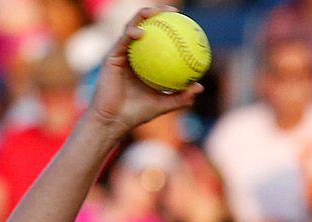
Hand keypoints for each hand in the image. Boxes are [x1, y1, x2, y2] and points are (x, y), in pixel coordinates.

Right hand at [86, 7, 202, 135]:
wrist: (114, 121)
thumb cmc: (137, 114)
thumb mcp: (164, 104)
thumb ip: (181, 97)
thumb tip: (199, 87)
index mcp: (144, 62)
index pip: (158, 39)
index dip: (169, 28)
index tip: (184, 23)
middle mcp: (132, 54)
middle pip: (144, 26)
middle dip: (157, 13)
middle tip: (173, 12)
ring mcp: (121, 54)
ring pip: (131, 27)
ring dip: (142, 15)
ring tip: (154, 12)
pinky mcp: (111, 57)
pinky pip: (122, 41)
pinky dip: (131, 34)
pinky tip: (141, 33)